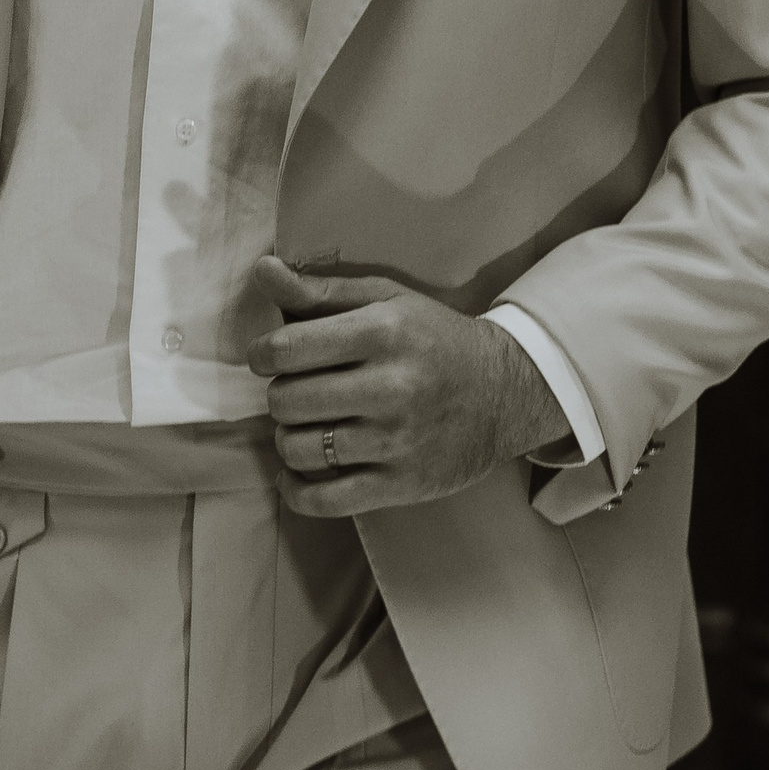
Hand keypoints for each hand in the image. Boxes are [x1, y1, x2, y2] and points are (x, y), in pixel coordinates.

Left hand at [247, 256, 571, 514]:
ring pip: (298, 449)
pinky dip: (296, 490)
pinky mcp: (403, 484)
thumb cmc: (432, 338)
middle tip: (298, 390)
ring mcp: (397, 441)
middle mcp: (390, 387)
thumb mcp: (384, 299)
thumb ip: (319, 290)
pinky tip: (297, 472)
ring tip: (306, 424)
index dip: (262, 354)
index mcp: (382, 333)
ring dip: (288, 438)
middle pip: (286, 401)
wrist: (506, 391)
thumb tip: (264, 270)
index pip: (286, 349)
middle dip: (279, 395)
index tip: (269, 357)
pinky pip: (325, 500)